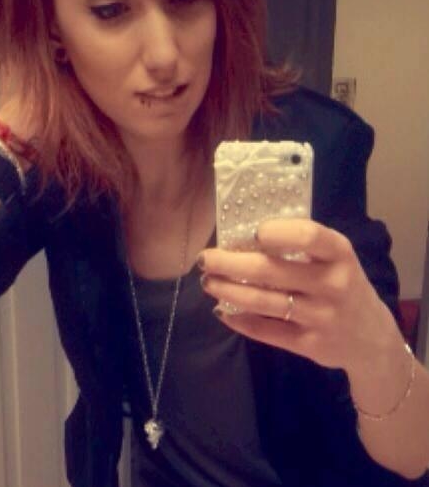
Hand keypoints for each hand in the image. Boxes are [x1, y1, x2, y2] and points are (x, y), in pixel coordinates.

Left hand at [198, 218, 403, 374]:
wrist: (370, 337)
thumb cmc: (341, 284)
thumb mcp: (334, 259)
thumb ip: (301, 246)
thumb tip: (243, 237)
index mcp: (339, 254)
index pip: (309, 236)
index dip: (277, 232)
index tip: (251, 232)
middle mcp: (332, 284)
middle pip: (271, 271)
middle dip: (229, 264)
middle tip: (205, 259)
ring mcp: (322, 317)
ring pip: (263, 302)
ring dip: (228, 290)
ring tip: (208, 282)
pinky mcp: (310, 344)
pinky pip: (266, 331)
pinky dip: (239, 320)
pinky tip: (222, 311)